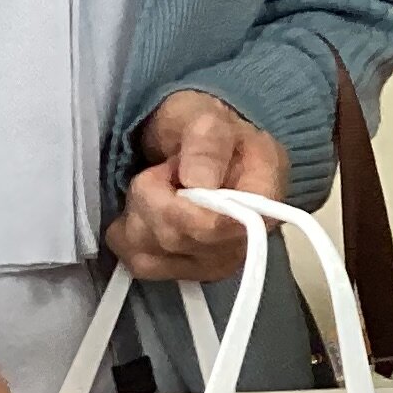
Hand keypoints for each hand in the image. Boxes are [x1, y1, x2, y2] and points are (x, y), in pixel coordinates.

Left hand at [108, 91, 288, 280]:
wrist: (198, 148)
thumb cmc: (209, 131)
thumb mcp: (210, 118)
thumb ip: (207, 144)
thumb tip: (198, 182)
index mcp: (264, 196)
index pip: (224, 227)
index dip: (184, 209)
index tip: (170, 172)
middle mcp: (246, 241)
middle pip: (179, 239)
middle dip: (153, 199)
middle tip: (163, 170)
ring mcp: (215, 264)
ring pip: (152, 254)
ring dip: (137, 214)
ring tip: (155, 188)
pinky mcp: (186, 274)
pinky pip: (138, 263)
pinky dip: (128, 234)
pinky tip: (145, 211)